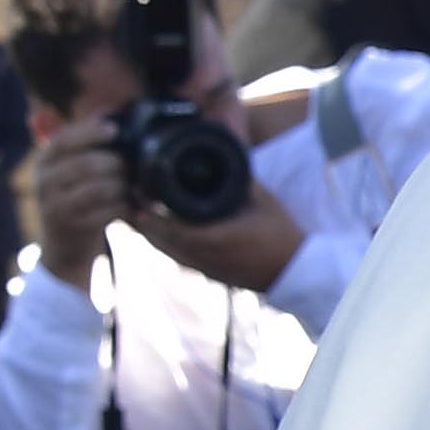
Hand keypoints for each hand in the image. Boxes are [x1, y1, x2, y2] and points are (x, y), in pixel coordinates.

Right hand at [28, 133, 133, 282]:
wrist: (63, 248)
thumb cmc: (73, 200)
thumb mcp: (70, 169)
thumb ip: (85, 141)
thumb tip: (107, 110)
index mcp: (44, 162)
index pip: (64, 140)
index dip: (90, 131)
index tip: (115, 129)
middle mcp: (44, 183)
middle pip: (85, 164)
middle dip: (115, 163)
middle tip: (130, 167)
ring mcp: (56, 207)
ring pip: (98, 188)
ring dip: (122, 186)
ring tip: (131, 188)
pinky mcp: (73, 227)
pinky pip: (107, 211)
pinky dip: (125, 207)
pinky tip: (133, 207)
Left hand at [133, 175, 306, 296]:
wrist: (296, 268)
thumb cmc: (280, 233)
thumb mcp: (261, 198)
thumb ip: (239, 178)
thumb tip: (226, 155)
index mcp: (213, 238)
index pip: (169, 229)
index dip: (149, 215)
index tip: (137, 198)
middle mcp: (204, 257)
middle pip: (160, 242)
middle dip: (144, 223)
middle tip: (132, 202)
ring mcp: (206, 268)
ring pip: (168, 252)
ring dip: (153, 235)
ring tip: (141, 215)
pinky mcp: (211, 274)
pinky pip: (179, 259)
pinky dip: (167, 245)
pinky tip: (163, 233)